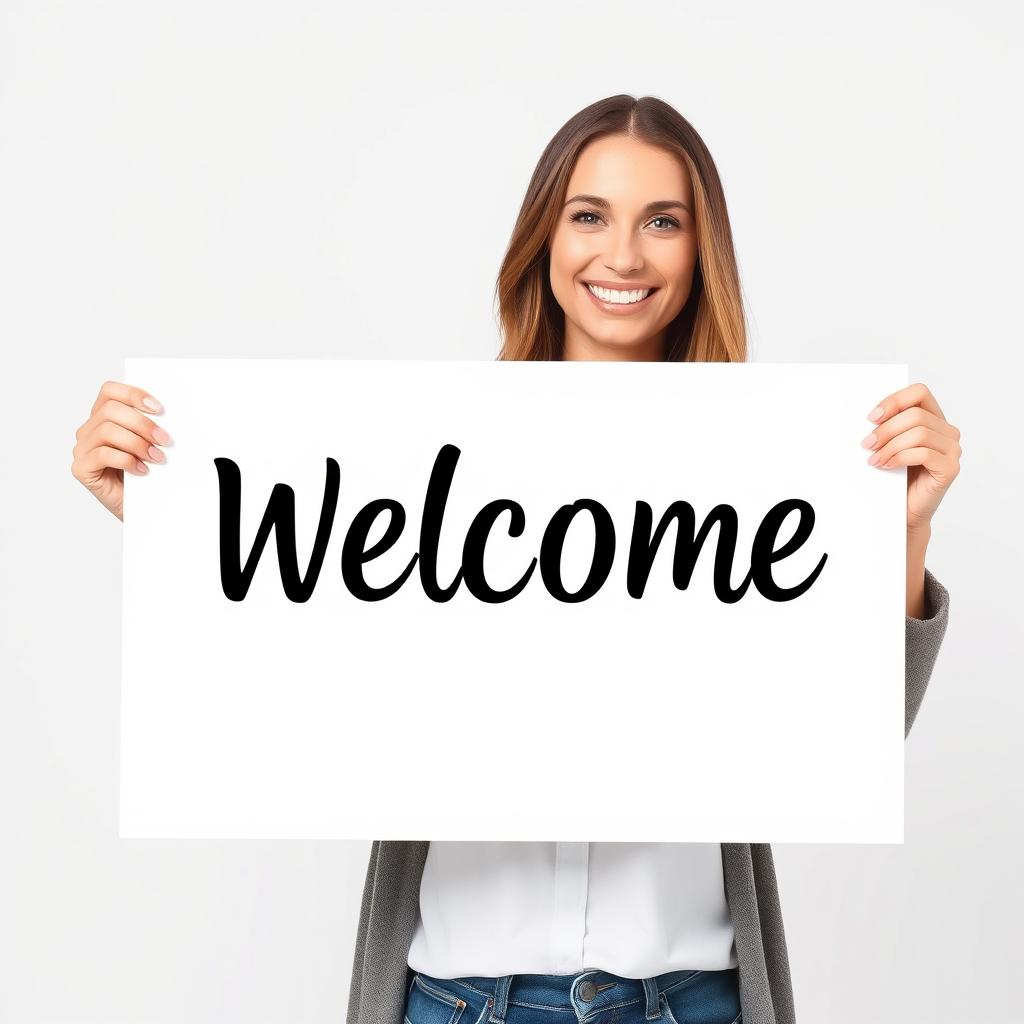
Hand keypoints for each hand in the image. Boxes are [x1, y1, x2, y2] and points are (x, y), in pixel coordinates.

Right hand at [70, 380, 170, 520]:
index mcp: (104, 417)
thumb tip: (168, 413)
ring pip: (107, 431)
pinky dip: (127, 460)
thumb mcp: (152, 444)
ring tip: (158, 457)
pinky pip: (102, 454)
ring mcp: (82, 449)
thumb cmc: (148, 475)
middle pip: (111, 410)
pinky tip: (143, 470)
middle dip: (142, 423)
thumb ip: (151, 426)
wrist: (143, 508)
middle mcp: (89, 430)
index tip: (160, 409)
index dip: (134, 394)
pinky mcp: (81, 469)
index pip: (110, 391)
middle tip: (165, 440)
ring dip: (137, 443)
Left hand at [861, 381, 961, 534]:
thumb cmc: (894, 478)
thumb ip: (887, 426)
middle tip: (866, 444)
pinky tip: (886, 466)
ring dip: (890, 445)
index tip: (871, 418)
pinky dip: (900, 457)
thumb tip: (867, 416)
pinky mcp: (950, 468)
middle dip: (886, 429)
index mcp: (933, 419)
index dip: (894, 401)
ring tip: (873, 459)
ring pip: (919, 433)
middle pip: (915, 415)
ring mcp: (952, 450)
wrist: (903, 513)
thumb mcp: (888, 446)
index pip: (919, 393)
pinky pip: (924, 454)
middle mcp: (947, 432)